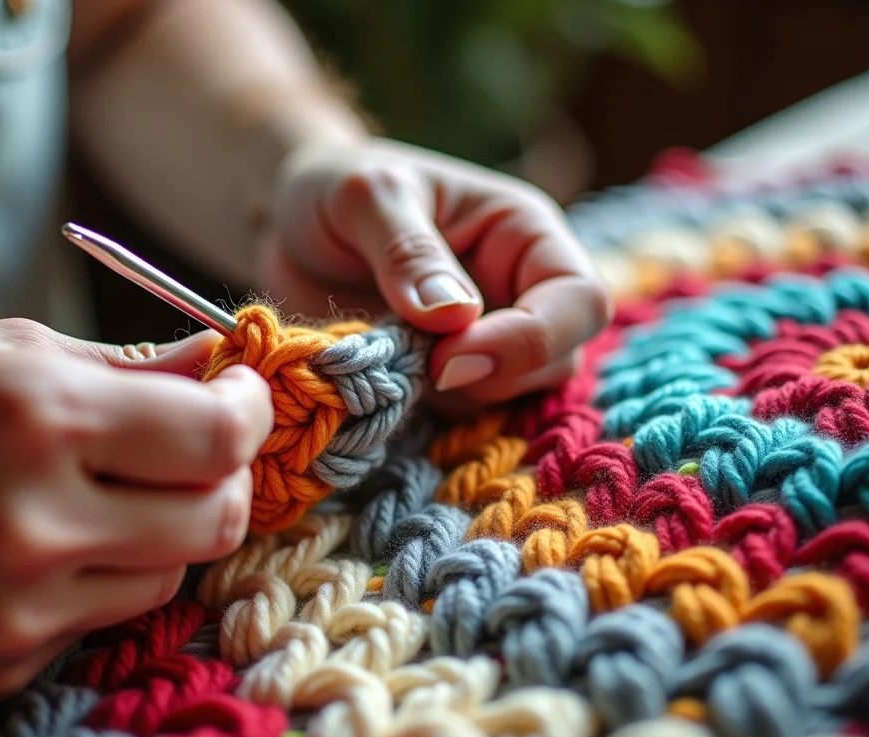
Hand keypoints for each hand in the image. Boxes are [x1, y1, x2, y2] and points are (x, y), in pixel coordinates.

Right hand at [0, 319, 271, 699]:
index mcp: (34, 417)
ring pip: (166, 576)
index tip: (239, 397)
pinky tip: (32, 548)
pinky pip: (97, 620)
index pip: (214, 436)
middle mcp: (30, 522)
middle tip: (192, 446)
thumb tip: (215, 367)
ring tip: (94, 495)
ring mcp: (14, 610)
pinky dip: (92, 579)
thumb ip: (121, 365)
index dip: (248, 412)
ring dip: (158, 530)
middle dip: (220, 475)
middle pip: (214, 518)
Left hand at [259, 137, 612, 412]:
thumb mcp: (366, 197)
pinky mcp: (447, 378)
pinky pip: (464, 416)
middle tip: (420, 368)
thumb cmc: (336, 188)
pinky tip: (384, 384)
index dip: (530, 339)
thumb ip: (408, 251)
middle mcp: (520, 290)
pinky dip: (430, 416)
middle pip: (561, 359)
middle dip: (496, 377)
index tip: (449, 357)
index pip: (579, 299)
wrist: (289, 223)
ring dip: (460, 400)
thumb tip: (457, 317)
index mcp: (523, 233)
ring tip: (392, 363)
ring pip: (517, 397)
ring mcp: (488, 340)